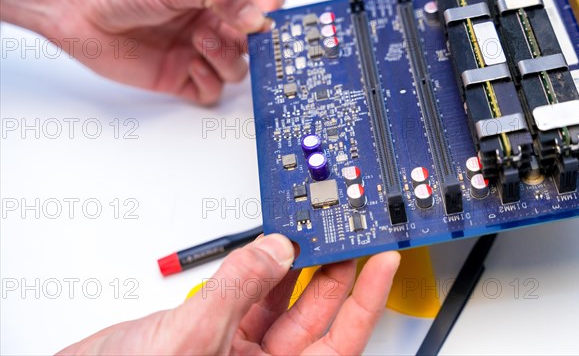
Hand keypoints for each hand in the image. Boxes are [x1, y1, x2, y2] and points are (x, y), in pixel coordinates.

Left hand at [1, 0, 284, 104]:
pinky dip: (208, 85)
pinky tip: (192, 68)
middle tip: (242, 40)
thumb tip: (258, 17)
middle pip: (255, 43)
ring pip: (236, 69)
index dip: (273, 13)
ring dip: (225, 60)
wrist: (74, 7)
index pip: (263, 2)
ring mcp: (197, 51)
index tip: (270, 20)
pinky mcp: (180, 76)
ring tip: (200, 43)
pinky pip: (210, 91)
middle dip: (252, 45)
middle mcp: (210, 22)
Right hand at [58, 234, 399, 354]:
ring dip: (296, 266)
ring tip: (312, 233)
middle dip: (332, 273)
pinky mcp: (213, 331)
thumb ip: (239, 287)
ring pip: (281, 301)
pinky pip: (247, 294)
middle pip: (315, 317)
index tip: (383, 263)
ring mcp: (237, 350)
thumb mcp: (195, 335)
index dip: (366, 300)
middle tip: (347, 236)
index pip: (339, 341)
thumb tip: (275, 250)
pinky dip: (257, 268)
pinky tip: (269, 246)